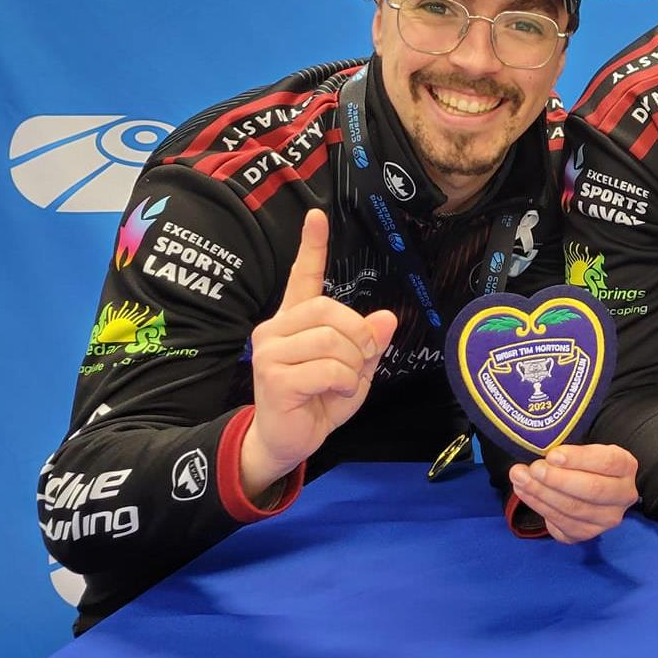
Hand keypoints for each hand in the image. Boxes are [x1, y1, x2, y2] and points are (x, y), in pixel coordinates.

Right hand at [240, 210, 397, 499]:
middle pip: (331, 310)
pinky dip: (345, 384)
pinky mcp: (273, 376)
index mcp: (296, 319)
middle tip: (358, 363)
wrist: (288, 441)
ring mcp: (270, 350)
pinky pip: (329, 368)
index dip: (312, 246)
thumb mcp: (356, 369)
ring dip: (352, 367)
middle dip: (358, 337)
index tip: (316, 216)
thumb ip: (370, 343)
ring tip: (341, 384)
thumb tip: (387, 318)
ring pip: (333, 340)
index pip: (304, 275)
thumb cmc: (319, 400)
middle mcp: (277, 328)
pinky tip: (333, 395)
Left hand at [508, 444, 638, 542]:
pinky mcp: (586, 533)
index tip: (552, 454)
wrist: (586, 485)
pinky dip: (539, 507)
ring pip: (574, 509)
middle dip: (558, 479)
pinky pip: (561, 524)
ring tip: (520, 478)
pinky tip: (525, 492)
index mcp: (626, 466)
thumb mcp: (585, 449)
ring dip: (542, 493)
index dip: (579, 459)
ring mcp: (606, 518)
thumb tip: (544, 453)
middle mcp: (623, 495)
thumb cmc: (583, 462)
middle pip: (592, 489)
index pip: (607, 462)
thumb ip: (570, 450)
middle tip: (533, 469)